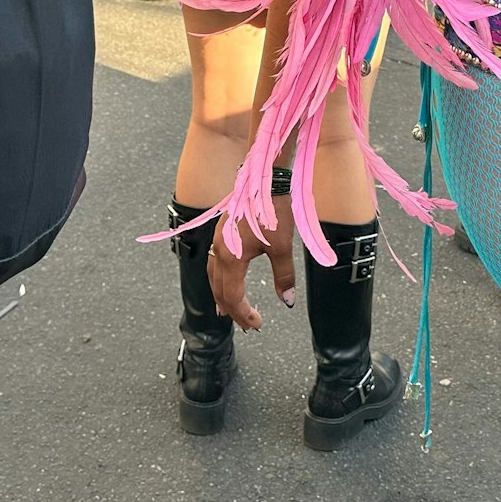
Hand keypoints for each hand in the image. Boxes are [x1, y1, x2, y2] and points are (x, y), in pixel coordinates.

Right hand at [208, 193, 296, 330]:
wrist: (265, 176)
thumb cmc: (273, 209)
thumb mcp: (283, 246)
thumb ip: (284, 276)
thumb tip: (287, 301)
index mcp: (231, 257)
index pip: (232, 296)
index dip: (243, 314)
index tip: (256, 324)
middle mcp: (219, 249)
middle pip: (219, 290)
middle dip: (232, 310)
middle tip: (247, 324)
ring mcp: (218, 238)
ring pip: (214, 276)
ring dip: (222, 295)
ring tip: (229, 310)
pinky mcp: (222, 230)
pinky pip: (215, 261)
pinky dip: (220, 277)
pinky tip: (227, 279)